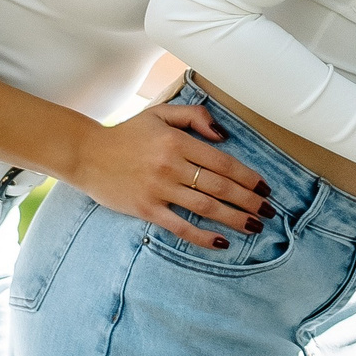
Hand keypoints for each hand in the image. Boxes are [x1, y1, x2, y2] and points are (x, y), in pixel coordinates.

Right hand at [68, 99, 269, 250]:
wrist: (86, 154)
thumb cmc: (127, 134)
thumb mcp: (160, 114)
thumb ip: (194, 117)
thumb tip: (223, 134)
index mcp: (178, 142)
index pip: (223, 162)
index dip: (247, 177)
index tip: (264, 187)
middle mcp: (172, 166)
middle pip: (220, 187)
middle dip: (249, 200)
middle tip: (268, 211)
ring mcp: (159, 189)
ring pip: (206, 207)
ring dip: (235, 218)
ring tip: (254, 226)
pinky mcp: (146, 209)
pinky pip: (181, 226)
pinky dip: (203, 236)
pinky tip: (222, 242)